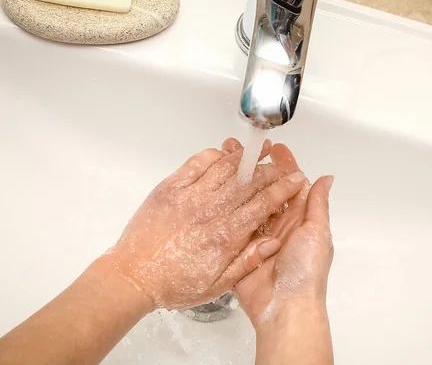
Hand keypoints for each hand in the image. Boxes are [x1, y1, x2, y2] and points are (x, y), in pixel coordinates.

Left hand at [103, 139, 305, 309]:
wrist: (133, 277)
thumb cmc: (174, 284)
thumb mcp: (217, 285)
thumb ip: (247, 262)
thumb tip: (273, 242)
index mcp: (225, 235)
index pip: (263, 203)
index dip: (283, 189)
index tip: (295, 180)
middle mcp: (210, 211)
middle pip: (248, 181)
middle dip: (270, 170)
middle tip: (281, 165)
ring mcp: (189, 196)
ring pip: (225, 168)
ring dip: (246, 156)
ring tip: (260, 149)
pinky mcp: (170, 188)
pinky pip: (196, 163)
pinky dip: (213, 155)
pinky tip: (224, 154)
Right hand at [234, 143, 333, 327]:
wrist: (284, 308)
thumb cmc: (306, 271)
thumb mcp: (316, 232)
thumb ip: (317, 204)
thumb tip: (327, 178)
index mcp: (300, 220)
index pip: (291, 186)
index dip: (284, 166)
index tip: (274, 148)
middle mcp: (279, 226)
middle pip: (267, 193)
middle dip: (257, 172)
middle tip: (242, 153)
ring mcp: (259, 238)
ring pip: (249, 207)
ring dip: (241, 189)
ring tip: (227, 168)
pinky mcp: (241, 251)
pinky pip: (234, 228)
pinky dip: (228, 212)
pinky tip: (218, 195)